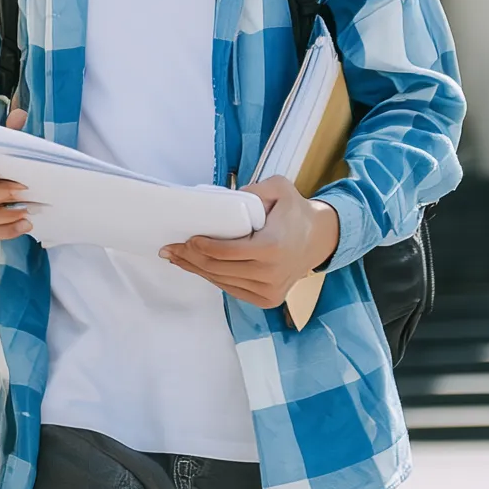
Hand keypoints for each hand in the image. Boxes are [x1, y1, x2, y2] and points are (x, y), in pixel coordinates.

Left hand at [161, 174, 341, 307]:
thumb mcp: (279, 188)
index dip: (202, 247)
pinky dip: (213, 279)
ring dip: (196, 270)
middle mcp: (271, 273)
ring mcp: (270, 290)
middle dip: (190, 259)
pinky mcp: (268, 299)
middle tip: (168, 249)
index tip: (187, 238)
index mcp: (272, 247)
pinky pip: (232, 289)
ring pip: (222, 281)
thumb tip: (223, 199)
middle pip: (219, 268)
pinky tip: (197, 268)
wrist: (319, 239)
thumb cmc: (294, 211)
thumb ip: (254, 188)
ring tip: (176, 258)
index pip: (227, 252)